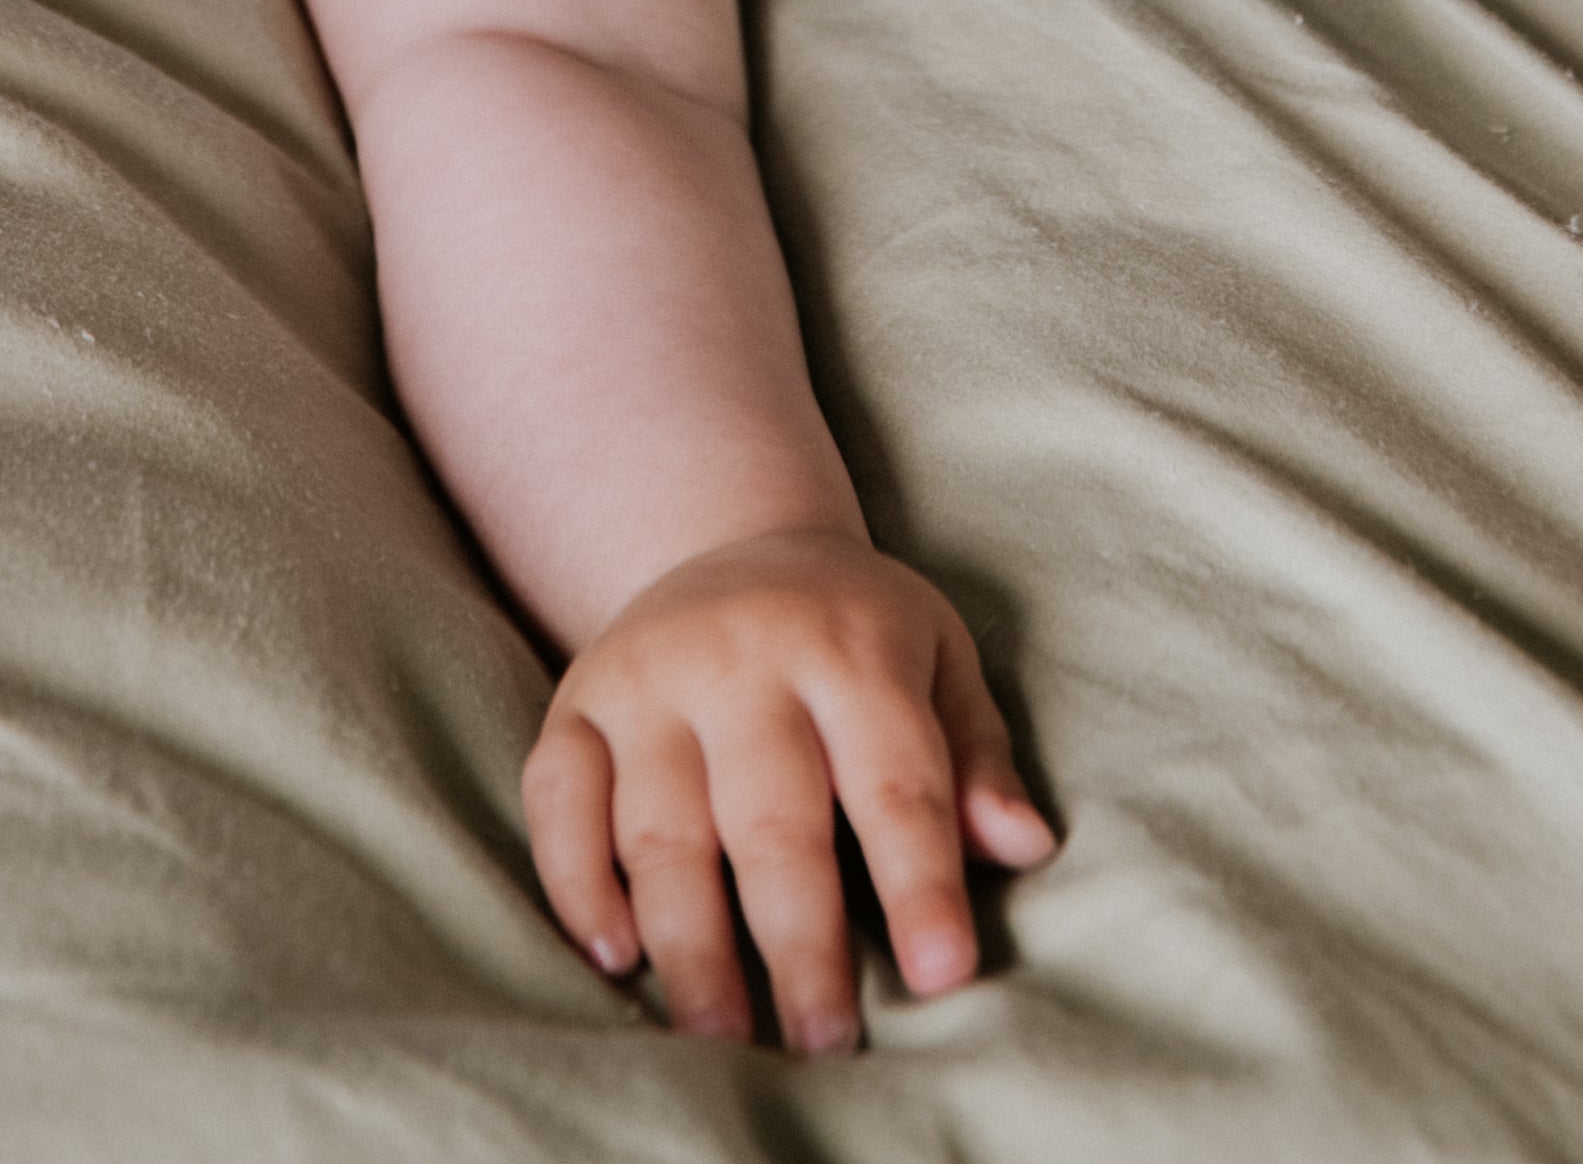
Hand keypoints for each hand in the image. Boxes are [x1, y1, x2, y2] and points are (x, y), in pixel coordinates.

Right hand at [523, 527, 1055, 1054]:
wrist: (735, 539)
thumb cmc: (856, 629)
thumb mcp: (939, 659)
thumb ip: (978, 756)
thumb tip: (1024, 845)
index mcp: (850, 644)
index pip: (894, 778)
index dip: (919, 881)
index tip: (942, 975)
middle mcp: (742, 654)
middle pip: (771, 818)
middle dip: (798, 942)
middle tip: (823, 1044)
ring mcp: (650, 677)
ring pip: (662, 826)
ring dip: (690, 943)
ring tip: (722, 1037)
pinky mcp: (578, 700)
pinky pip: (559, 798)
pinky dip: (578, 880)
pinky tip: (617, 954)